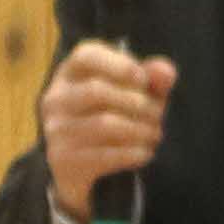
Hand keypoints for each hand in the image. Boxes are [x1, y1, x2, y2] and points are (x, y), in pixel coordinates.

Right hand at [42, 41, 175, 217]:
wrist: (75, 167)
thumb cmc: (108, 116)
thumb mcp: (132, 93)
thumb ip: (151, 79)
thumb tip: (167, 73)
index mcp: (71, 73)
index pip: (86, 56)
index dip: (118, 64)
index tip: (143, 79)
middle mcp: (56, 98)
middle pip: (97, 90)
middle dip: (138, 103)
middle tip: (158, 114)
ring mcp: (57, 130)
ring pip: (104, 124)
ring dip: (140, 130)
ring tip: (154, 134)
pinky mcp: (63, 160)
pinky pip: (105, 155)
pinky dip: (133, 154)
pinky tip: (144, 153)